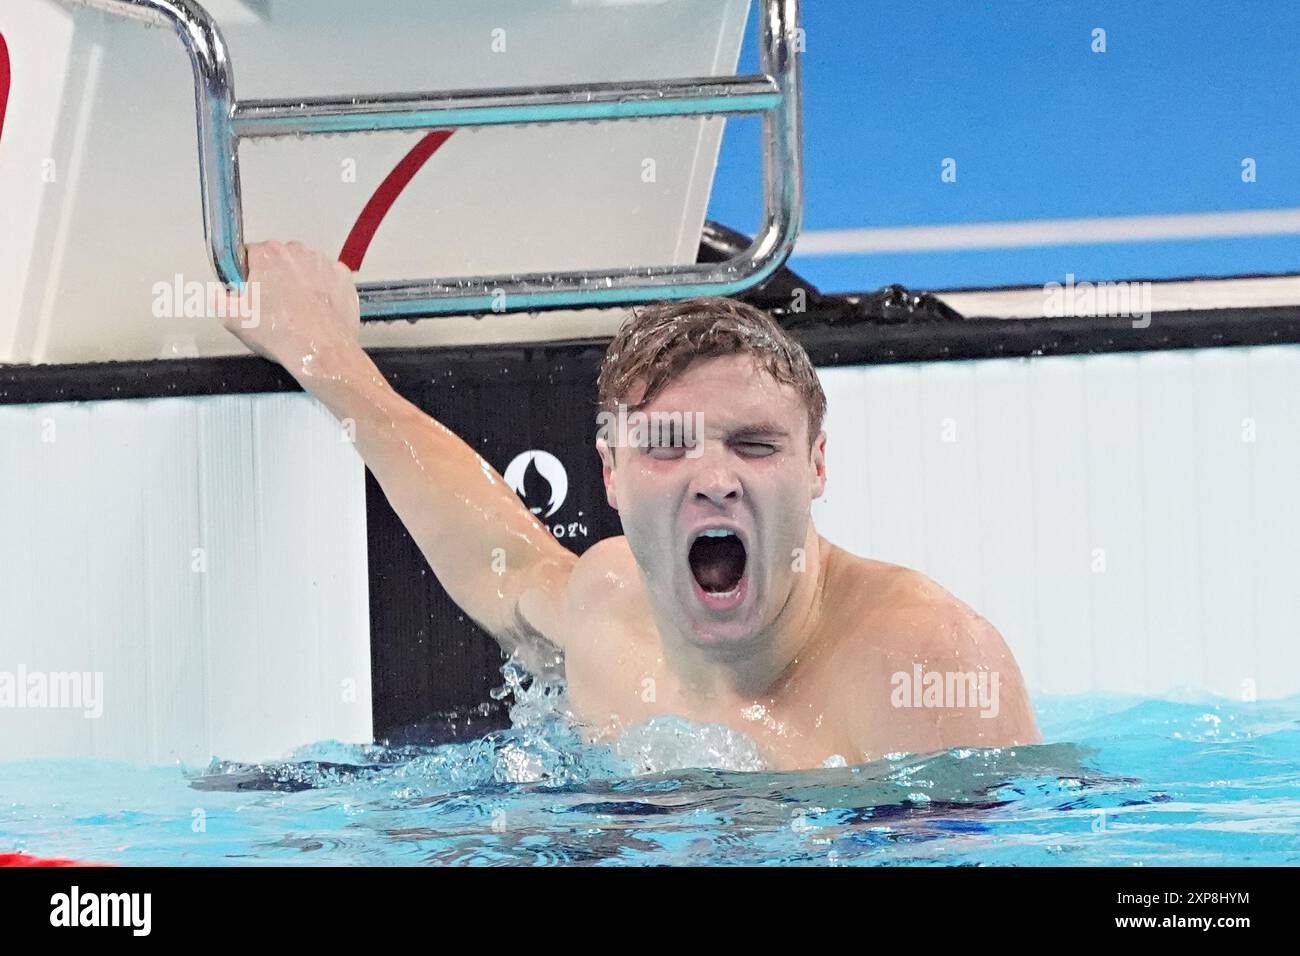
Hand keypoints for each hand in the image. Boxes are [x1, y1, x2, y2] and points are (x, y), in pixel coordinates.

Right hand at [222, 240, 361, 378]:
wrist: (320, 350)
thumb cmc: (278, 333)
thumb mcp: (231, 318)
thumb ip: (218, 297)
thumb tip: (220, 291)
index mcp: (266, 253)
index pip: (250, 255)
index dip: (248, 275)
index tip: (252, 293)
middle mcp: (296, 250)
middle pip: (278, 259)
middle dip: (274, 276)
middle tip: (274, 305)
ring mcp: (323, 261)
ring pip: (304, 267)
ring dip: (299, 281)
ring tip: (298, 310)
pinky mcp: (343, 276)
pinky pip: (327, 276)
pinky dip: (322, 288)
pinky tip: (317, 308)